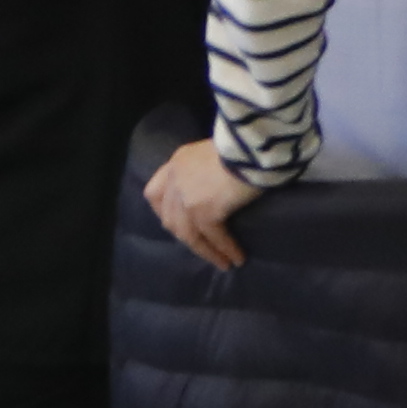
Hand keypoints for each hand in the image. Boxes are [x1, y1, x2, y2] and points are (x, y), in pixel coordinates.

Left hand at [145, 137, 259, 271]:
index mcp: (177, 163)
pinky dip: (224, 249)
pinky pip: (213, 237)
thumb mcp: (214, 150)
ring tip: (221, 262)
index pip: (155, 192)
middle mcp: (175, 181)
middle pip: (171, 219)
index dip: (162, 210)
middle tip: (203, 248)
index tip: (176, 223)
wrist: (251, 146)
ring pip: (189, 234)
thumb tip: (216, 185)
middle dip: (185, 236)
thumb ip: (206, 168)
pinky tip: (235, 258)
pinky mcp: (205, 212)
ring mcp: (187, 198)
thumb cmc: (242, 145)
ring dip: (206, 251)